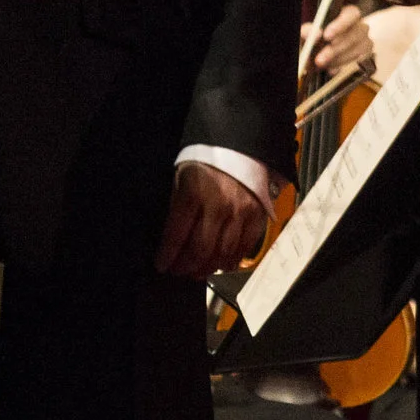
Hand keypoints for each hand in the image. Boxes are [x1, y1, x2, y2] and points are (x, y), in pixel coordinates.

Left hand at [155, 160, 271, 279]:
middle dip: (186, 266)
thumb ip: (177, 207)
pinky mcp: (257, 216)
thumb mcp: (182, 178)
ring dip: (208, 268)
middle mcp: (218, 206)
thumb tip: (171, 239)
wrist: (240, 148)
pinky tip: (222, 265)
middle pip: (201, 249)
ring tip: (198, 272)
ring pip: (223, 253)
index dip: (167, 255)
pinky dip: (232, 260)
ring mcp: (240, 213)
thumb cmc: (206, 163)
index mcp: (194, 194)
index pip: (176, 234)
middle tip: (179, 272)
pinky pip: (245, 247)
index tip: (161, 265)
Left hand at [301, 3, 374, 78]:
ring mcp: (366, 43)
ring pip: (358, 51)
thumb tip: (316, 33)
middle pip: (355, 35)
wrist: (319, 59)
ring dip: (338, 59)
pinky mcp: (366, 59)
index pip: (352, 14)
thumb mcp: (307, 35)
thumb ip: (308, 31)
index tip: (326, 36)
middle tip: (320, 59)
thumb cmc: (314, 42)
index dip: (341, 24)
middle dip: (336, 49)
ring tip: (322, 64)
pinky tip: (331, 70)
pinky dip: (344, 68)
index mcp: (347, 15)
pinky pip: (359, 64)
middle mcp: (360, 27)